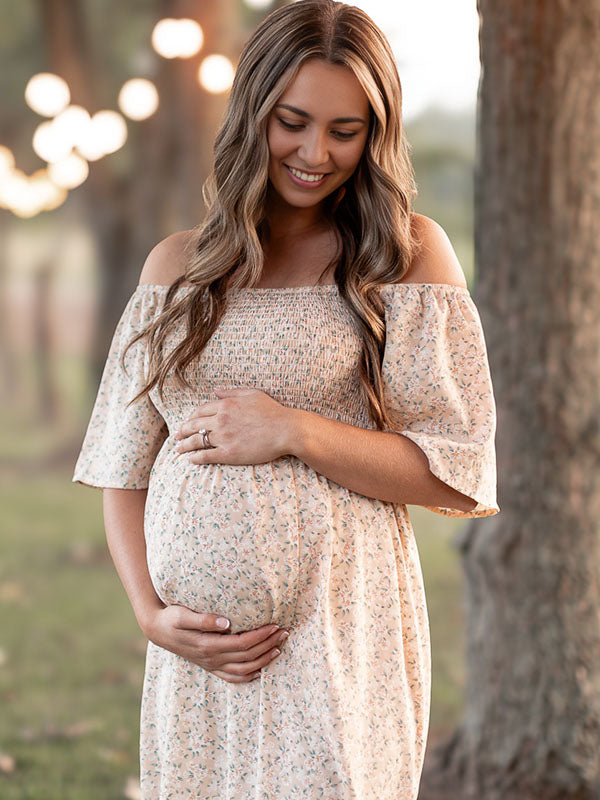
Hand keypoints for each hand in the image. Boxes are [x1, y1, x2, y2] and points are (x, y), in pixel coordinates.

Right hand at [141, 605, 289, 682]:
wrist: (157, 629)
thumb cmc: (171, 617)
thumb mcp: (182, 614)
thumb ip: (203, 619)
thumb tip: (226, 622)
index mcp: (208, 645)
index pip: (243, 643)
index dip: (261, 636)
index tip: (276, 624)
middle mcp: (212, 659)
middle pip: (248, 656)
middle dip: (269, 645)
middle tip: (285, 632)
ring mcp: (211, 665)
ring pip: (244, 669)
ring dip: (264, 660)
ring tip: (280, 648)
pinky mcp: (210, 667)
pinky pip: (233, 677)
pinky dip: (249, 676)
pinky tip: (261, 670)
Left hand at [175, 386, 301, 464]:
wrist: (285, 430)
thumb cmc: (272, 411)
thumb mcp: (252, 394)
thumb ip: (231, 392)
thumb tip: (215, 390)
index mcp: (225, 404)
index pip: (200, 411)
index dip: (191, 418)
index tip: (187, 423)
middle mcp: (220, 420)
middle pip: (193, 425)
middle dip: (182, 431)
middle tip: (176, 437)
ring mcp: (223, 437)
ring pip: (196, 441)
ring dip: (184, 446)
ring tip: (178, 450)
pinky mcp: (228, 453)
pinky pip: (205, 456)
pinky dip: (195, 458)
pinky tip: (190, 460)